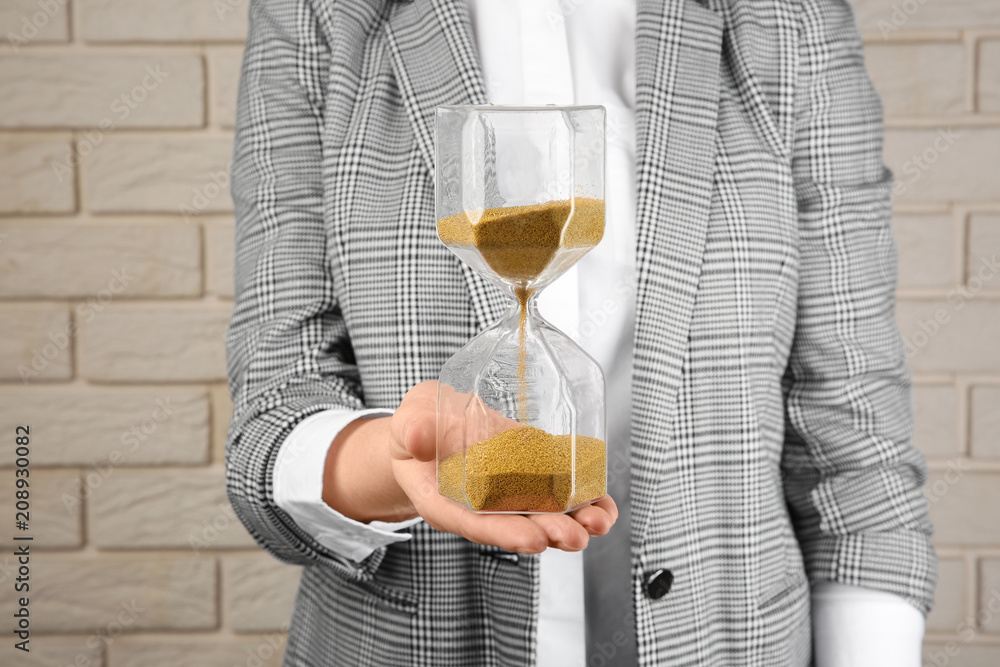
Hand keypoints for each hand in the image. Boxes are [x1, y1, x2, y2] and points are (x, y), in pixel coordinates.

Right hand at [387, 381, 617, 553]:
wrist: (434, 425)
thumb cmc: (417, 428)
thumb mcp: (409, 422)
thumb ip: (413, 428)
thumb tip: (417, 435)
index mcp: (445, 501)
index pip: (474, 523)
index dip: (503, 533)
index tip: (531, 539)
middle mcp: (481, 506)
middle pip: (515, 526)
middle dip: (547, 533)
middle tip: (574, 536)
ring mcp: (508, 495)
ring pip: (542, 517)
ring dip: (573, 523)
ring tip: (598, 522)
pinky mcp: (529, 479)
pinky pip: (558, 496)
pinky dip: (583, 501)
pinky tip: (604, 505)